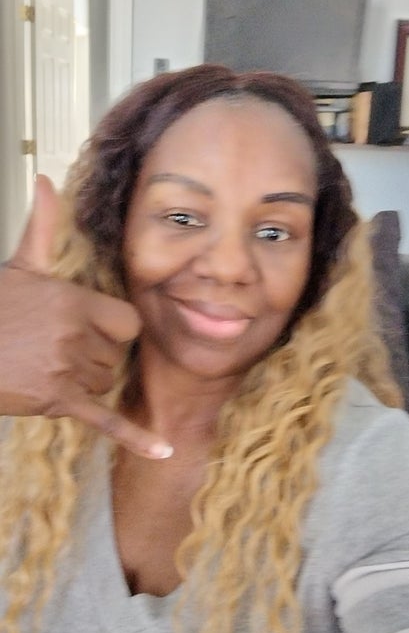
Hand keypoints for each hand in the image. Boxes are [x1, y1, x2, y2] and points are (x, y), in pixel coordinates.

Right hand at [0, 175, 172, 458]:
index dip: (113, 328)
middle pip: (116, 356)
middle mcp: (75, 335)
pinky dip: (135, 438)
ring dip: (86, 381)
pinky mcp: (57, 401)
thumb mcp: (20, 264)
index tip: (91, 328)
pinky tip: (164, 452)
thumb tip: (45, 180)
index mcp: (75, 301)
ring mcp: (66, 370)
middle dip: (94, 355)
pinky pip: (105, 421)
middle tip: (56, 348)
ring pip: (105, 382)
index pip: (127, 323)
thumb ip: (43, 225)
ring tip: (47, 367)